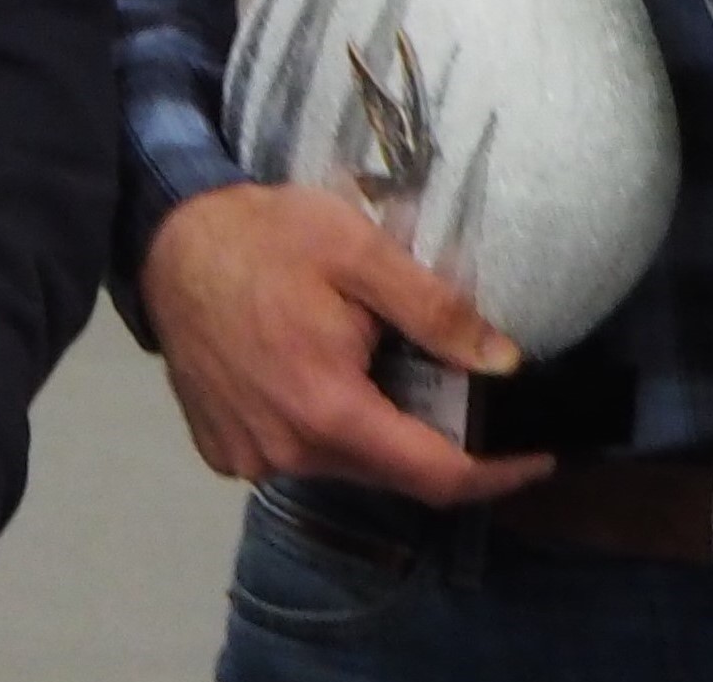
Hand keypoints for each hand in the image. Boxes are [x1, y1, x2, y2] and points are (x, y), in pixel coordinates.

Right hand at [140, 182, 554, 507]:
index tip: (540, 458)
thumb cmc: (271, 237)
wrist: (171, 240)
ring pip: (344, 464)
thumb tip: (503, 362)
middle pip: (389, 472)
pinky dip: (334, 425)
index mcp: (327, 410)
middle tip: (476, 394)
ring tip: (402, 369)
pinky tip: (339, 373)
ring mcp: (250, 458)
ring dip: (383, 430)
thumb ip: (435, 311)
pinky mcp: (225, 450)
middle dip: (442, 444)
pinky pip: (300, 453)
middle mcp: (286, 454)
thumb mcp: (362, 253)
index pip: (431, 474)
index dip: (493, 474)